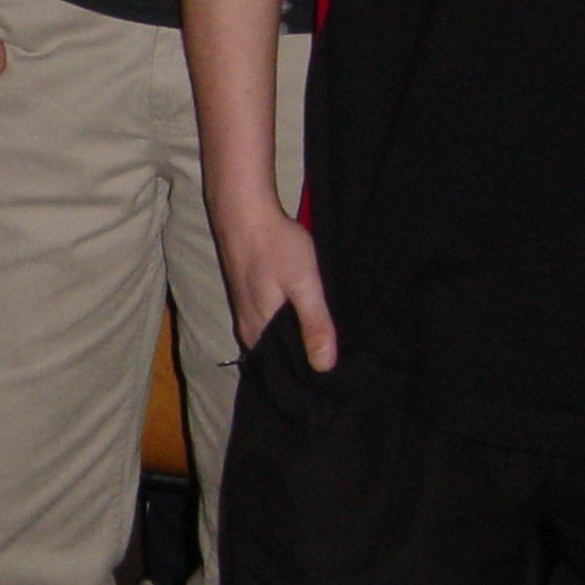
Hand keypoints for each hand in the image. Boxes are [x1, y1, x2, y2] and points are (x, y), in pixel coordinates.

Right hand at [214, 198, 337, 369]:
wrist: (245, 210)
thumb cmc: (275, 247)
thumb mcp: (304, 286)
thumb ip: (314, 325)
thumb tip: (325, 368)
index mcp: (257, 333)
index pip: (282, 369)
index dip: (307, 371)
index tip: (335, 374)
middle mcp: (247, 328)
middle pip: (278, 354)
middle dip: (304, 356)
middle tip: (339, 357)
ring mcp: (245, 311)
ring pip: (275, 337)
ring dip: (297, 338)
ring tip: (327, 337)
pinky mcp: (248, 296)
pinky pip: (271, 322)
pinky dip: (289, 323)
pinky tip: (306, 314)